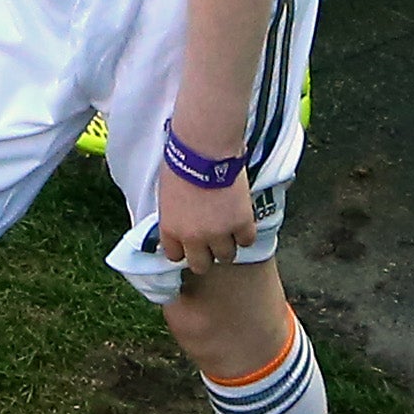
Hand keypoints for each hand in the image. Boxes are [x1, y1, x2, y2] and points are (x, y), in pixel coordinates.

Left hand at [157, 155, 259, 270]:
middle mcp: (193, 237)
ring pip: (226, 256)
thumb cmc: (181, 161)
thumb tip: (180, 221)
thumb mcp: (166, 194)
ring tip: (229, 229)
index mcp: (171, 229)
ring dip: (228, 244)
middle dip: (206, 254)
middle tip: (211, 240)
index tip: (189, 243)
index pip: (174, 257)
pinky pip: (247, 240)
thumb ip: (173, 215)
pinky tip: (242, 220)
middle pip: (201, 265)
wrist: (205, 148)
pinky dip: (246, 232)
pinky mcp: (241, 223)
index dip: (184, 249)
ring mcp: (219, 233)